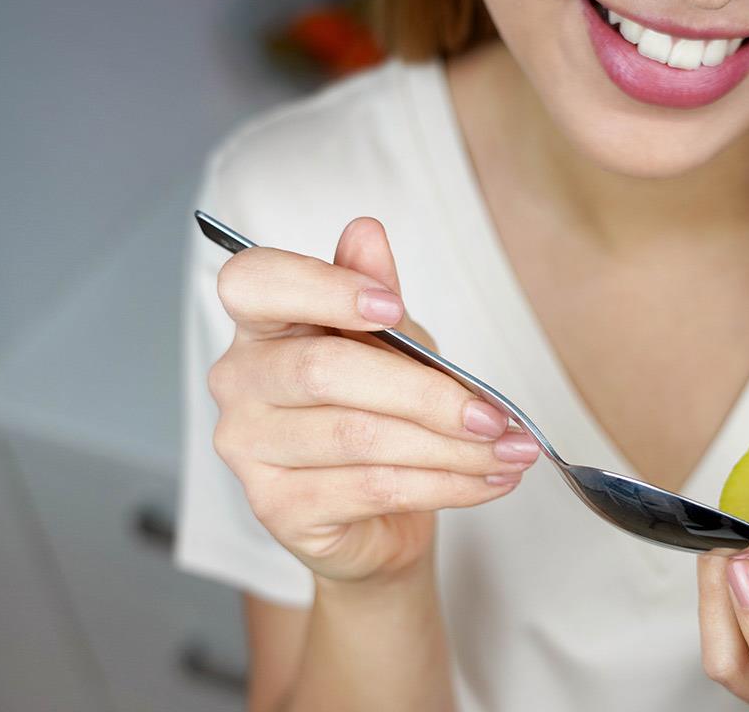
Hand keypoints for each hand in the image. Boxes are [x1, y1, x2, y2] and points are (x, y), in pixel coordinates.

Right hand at [208, 217, 537, 585]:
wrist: (380, 516)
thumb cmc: (381, 413)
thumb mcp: (392, 342)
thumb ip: (376, 291)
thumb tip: (366, 232)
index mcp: (260, 324)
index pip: (255, 284)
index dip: (321, 289)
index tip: (390, 306)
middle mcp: (239, 381)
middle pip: (325, 371)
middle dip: (426, 394)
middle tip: (495, 414)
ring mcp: (249, 448)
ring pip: (358, 437)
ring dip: (450, 448)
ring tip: (509, 451)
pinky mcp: (277, 507)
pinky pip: (371, 488)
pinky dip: (443, 485)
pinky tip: (486, 481)